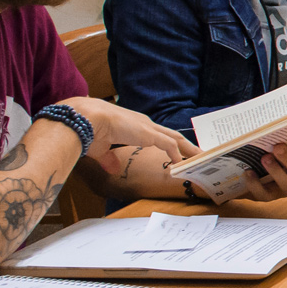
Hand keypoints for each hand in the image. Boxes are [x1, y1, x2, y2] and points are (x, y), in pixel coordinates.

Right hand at [65, 98, 196, 167]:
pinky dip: (177, 155)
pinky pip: (170, 145)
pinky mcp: (149, 134)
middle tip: (199, 154)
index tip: (178, 153)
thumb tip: (113, 168)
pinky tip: (181, 165)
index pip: (158, 136)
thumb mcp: (101, 149)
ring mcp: (148, 128)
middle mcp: (145, 125)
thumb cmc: (89, 131)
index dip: (170, 144)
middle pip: (172, 136)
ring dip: (188, 150)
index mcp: (135, 126)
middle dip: (186, 146)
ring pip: (176, 139)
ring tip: (200, 159)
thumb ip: (109, 158)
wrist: (86, 118)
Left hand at [237, 140, 286, 202]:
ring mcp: (284, 189)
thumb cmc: (268, 150)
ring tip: (265, 157)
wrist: (245, 171)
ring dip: (276, 171)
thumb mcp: (278, 142)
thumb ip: (285, 135)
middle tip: (279, 146)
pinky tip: (249, 172)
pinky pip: (264, 193)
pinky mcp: (267, 196)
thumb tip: (282, 117)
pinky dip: (256, 183)